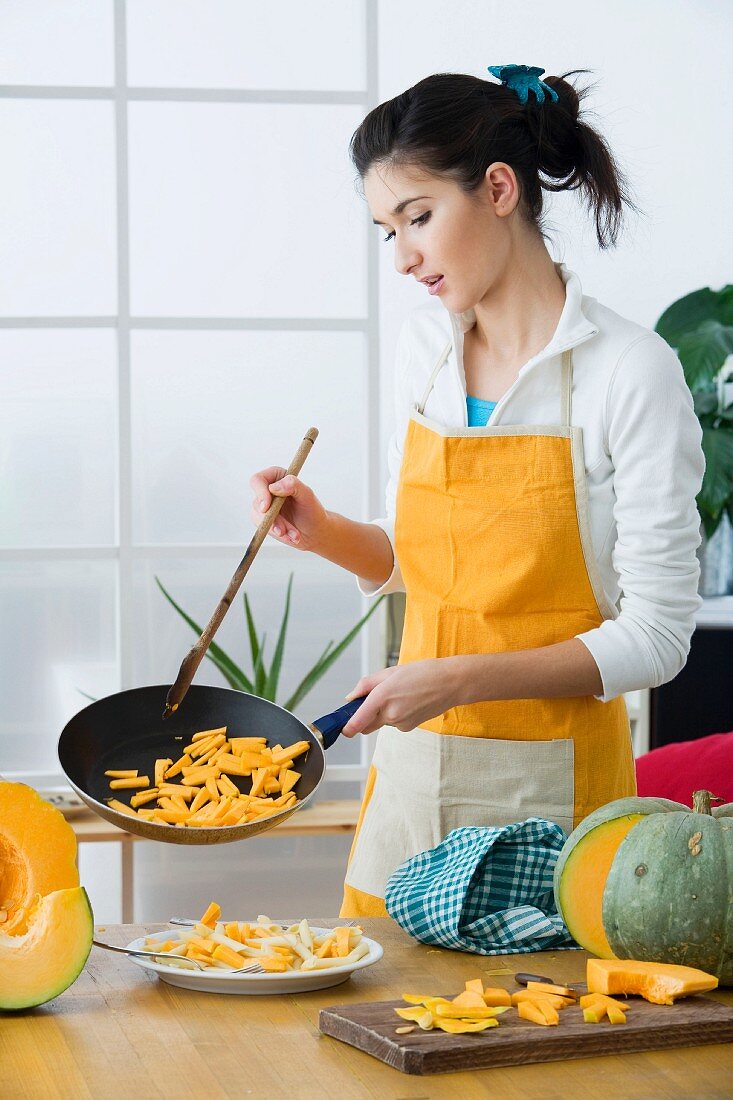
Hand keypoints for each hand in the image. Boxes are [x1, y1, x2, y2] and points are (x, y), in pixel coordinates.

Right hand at [249, 466, 329, 549]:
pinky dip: (279, 534)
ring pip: (259, 518)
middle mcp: (267, 490)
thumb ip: (293, 485)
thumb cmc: (312, 510)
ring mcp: (265, 507)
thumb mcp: (307, 495)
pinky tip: (292, 536)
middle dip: (273, 519)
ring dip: (278, 529)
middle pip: (257, 503)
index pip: (258, 480)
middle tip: (283, 530)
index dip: (260, 493)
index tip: (266, 507)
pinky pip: (264, 528)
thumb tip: (273, 487)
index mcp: (276, 477)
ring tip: (295, 535)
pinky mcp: (264, 521)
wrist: (315, 531)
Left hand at [341, 659, 459, 735]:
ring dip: (383, 712)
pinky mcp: (409, 727)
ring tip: (401, 694)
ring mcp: (401, 722)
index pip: (359, 720)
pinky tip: (409, 702)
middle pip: (367, 724)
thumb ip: (366, 684)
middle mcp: (391, 713)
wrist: (450, 683)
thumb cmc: (423, 673)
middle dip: (365, 716)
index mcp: (383, 696)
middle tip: (374, 699)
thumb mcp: (390, 671)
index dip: (348, 727)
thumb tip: (351, 697)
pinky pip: (394, 723)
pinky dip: (396, 714)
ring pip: (382, 722)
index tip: (343, 729)